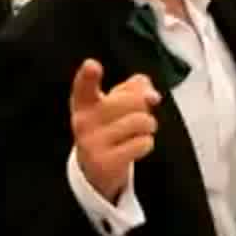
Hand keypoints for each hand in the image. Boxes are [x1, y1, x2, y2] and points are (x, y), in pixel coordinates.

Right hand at [69, 59, 160, 201]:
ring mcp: (92, 144)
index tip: (92, 66)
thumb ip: (136, 89)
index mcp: (85, 102)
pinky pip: (143, 143)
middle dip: (144, 108)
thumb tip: (152, 95)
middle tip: (136, 117)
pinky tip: (133, 148)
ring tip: (137, 133)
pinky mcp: (105, 163)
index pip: (84, 86)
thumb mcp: (118, 102)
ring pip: (141, 122)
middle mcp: (84, 122)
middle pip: (133, 101)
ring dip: (148, 127)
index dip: (88, 75)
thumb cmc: (111, 126)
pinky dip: (146, 144)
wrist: (96, 169)